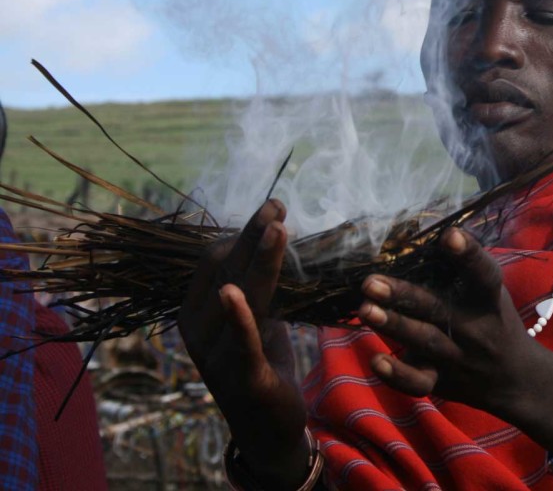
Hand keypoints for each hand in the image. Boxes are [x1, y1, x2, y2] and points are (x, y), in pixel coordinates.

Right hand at [178, 200, 310, 487]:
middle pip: (226, 270)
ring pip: (241, 297)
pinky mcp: (243, 377)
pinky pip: (240, 343)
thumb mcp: (255, 315)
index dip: (242, 232)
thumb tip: (269, 229)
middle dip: (252, 236)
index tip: (272, 211)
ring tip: (278, 229)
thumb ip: (254, 281)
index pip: (213, 260)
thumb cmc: (260, 361)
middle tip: (277, 205)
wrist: (266, 426)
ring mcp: (217, 355)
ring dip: (260, 260)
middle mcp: (198, 331)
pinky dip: (238, 317)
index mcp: (195, 311)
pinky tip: (234, 293)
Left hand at [356, 226, 543, 414]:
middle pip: (438, 309)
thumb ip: (464, 272)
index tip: (449, 235)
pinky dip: (398, 375)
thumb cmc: (494, 321)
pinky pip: (419, 383)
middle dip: (404, 295)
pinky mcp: (442, 382)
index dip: (469, 254)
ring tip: (365, 309)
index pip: (483, 275)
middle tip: (370, 282)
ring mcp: (457, 357)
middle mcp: (474, 328)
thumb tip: (420, 234)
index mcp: (488, 300)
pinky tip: (376, 360)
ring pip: (424, 341)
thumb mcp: (491, 294)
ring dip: (393, 325)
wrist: (515, 378)